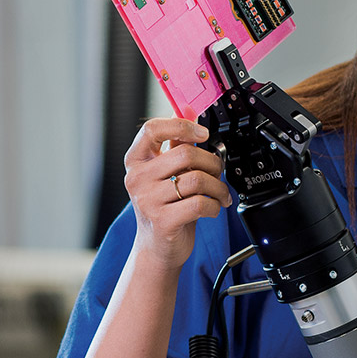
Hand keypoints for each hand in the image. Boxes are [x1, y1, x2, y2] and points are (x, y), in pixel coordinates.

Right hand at [124, 118, 232, 266]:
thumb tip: (188, 110)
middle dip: (211, 161)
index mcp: (135, 161)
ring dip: (218, 186)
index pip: (151, 129)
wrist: (157, 247)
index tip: (202, 133)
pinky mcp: (162, 221)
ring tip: (220, 193)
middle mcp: (137, 179)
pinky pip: (200, 204)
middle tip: (218, 170)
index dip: (181, 125)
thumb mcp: (165, 172)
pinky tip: (214, 207)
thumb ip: (175, 143)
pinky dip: (215, 205)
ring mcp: (147, 201)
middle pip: (184, 153)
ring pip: (197, 179)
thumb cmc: (163, 206)